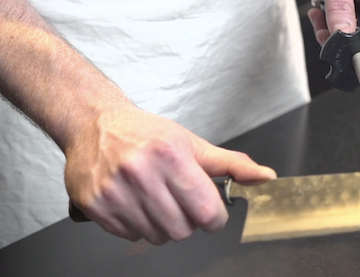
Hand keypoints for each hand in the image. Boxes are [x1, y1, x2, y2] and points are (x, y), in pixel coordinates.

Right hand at [64, 102, 276, 244]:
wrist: (94, 124)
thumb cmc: (145, 133)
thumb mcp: (190, 143)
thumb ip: (230, 164)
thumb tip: (265, 177)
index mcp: (170, 155)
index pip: (206, 211)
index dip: (213, 217)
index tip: (209, 211)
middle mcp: (141, 172)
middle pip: (182, 230)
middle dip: (188, 221)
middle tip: (178, 201)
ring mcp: (115, 190)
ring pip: (157, 236)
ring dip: (162, 225)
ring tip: (155, 199)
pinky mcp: (96, 205)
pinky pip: (131, 235)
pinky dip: (138, 225)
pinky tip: (135, 202)